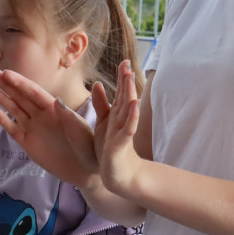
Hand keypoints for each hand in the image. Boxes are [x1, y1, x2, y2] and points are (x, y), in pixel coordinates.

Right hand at [0, 69, 98, 185]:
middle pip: (20, 97)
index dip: (20, 83)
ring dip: (2, 98)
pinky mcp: (28, 144)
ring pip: (14, 110)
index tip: (6, 73)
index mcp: (55, 109)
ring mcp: (34, 129)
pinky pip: (14, 130)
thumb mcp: (80, 132)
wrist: (85, 171)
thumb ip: (68, 117)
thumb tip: (56, 100)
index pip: (34, 92)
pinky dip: (5, 121)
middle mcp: (42, 115)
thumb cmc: (88, 148)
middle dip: (6, 84)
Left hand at [96, 61, 142, 195]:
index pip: (121, 92)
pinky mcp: (121, 143)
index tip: (123, 62)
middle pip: (125, 96)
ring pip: (127, 109)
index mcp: (117, 114)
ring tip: (130, 78)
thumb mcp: (103, 122)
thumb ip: (101, 103)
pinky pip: (127, 128)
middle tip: (127, 64)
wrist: (117, 173)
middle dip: (126, 81)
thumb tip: (99, 84)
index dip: (122, 77)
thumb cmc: (111, 147)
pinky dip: (131, 116)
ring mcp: (122, 130)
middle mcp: (122, 119)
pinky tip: (134, 104)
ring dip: (129, 93)